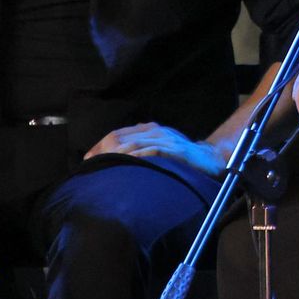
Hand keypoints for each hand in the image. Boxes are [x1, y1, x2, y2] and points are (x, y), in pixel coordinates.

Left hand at [84, 123, 225, 176]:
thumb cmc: (181, 158)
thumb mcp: (159, 148)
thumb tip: (113, 160)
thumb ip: (140, 149)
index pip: (118, 134)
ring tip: (102, 169)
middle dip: (102, 152)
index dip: (100, 146)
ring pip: (133, 145)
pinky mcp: (175, 151)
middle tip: (90, 167)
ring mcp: (166, 140)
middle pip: (121, 138)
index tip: (88, 160)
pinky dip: (136, 160)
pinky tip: (125, 169)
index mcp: (151, 129)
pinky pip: (151, 153)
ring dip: (115, 157)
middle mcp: (156, 131)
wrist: (211, 159)